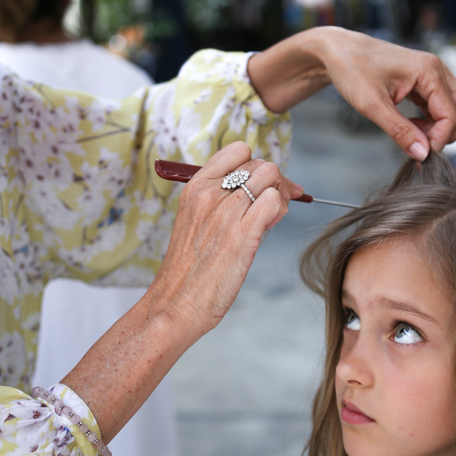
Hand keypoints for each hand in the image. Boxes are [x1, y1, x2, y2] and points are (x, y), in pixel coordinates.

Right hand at [63, 142, 292, 443]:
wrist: (174, 305)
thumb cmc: (188, 271)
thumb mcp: (195, 223)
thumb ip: (221, 203)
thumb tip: (257, 190)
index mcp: (196, 188)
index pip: (237, 150)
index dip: (256, 165)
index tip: (262, 185)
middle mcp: (210, 195)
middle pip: (260, 163)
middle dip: (275, 182)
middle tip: (274, 207)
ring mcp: (226, 214)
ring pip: (271, 178)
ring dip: (280, 195)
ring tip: (270, 219)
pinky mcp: (241, 236)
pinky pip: (273, 201)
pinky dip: (279, 211)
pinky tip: (269, 229)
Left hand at [319, 29, 455, 158]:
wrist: (338, 51)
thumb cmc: (351, 70)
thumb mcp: (372, 106)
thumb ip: (400, 131)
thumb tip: (423, 154)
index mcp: (429, 71)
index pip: (452, 115)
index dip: (439, 140)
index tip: (420, 155)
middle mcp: (438, 70)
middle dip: (450, 133)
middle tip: (422, 144)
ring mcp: (433, 75)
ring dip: (441, 128)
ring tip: (412, 135)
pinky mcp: (425, 82)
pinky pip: (442, 106)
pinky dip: (433, 122)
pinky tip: (410, 125)